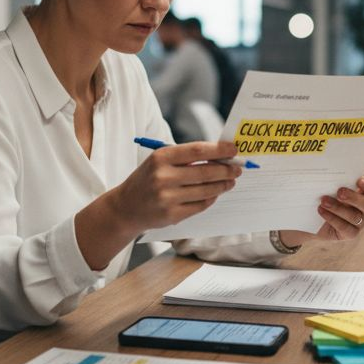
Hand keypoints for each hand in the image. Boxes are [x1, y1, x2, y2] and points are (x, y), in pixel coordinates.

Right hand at [76, 141, 243, 270]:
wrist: (126, 207)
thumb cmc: (148, 179)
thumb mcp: (160, 161)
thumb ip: (186, 158)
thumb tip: (220, 156)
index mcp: (161, 157)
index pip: (198, 150)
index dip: (220, 149)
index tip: (234, 148)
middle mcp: (163, 177)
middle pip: (205, 172)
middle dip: (226, 169)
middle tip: (238, 167)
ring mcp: (167, 198)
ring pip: (206, 190)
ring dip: (223, 185)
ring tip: (230, 180)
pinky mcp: (172, 215)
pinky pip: (200, 206)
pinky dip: (211, 198)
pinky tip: (215, 193)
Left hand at [280, 176, 363, 246]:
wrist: (310, 217)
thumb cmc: (319, 196)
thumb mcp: (324, 186)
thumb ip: (330, 179)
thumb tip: (323, 165)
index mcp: (362, 192)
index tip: (359, 181)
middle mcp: (363, 207)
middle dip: (353, 197)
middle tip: (339, 192)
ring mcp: (359, 222)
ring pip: (355, 216)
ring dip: (338, 208)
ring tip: (323, 201)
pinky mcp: (350, 233)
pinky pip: (346, 228)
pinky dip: (332, 219)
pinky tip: (321, 211)